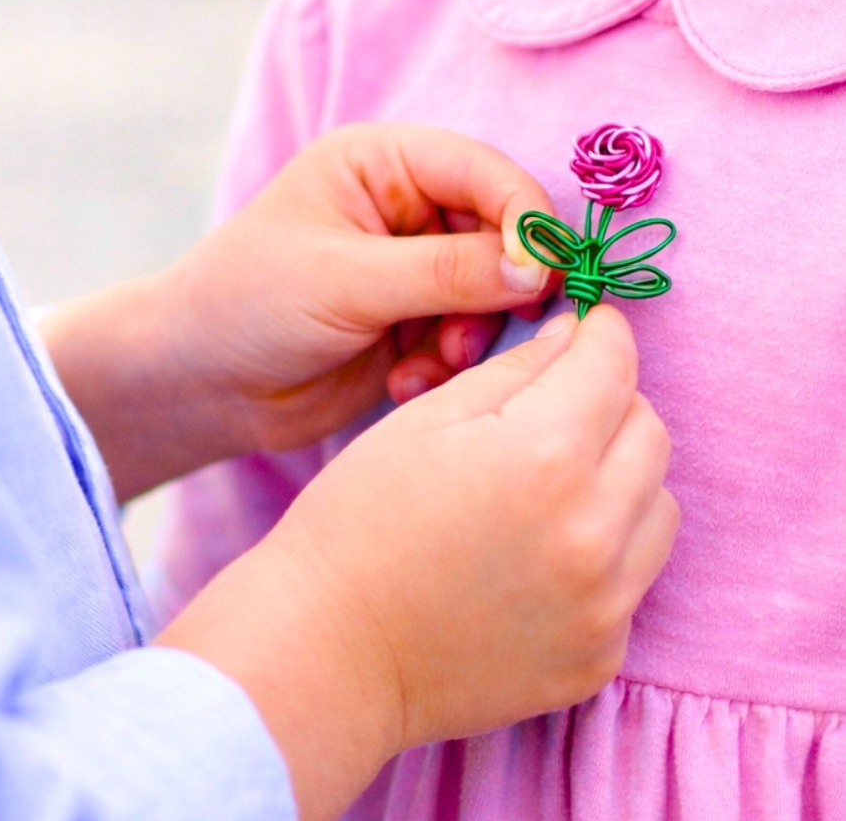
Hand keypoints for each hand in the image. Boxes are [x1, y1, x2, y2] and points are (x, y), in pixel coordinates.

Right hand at [159, 307, 678, 820]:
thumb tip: (577, 336)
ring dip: (620, 478)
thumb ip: (517, 369)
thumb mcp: (427, 418)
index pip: (615, 363)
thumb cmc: (358, 520)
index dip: (601, 334)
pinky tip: (539, 553)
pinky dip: (604, 551)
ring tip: (551, 485)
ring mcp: (603, 603)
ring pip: (658, 505)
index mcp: (544, 454)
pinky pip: (634, 577)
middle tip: (557, 408)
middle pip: (651, 430)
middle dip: (611, 403)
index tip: (587, 330)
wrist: (328, 649)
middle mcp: (591, 529)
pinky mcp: (599, 655)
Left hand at [164, 121, 556, 448]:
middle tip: (468, 338)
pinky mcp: (416, 322)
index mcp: (381, 163)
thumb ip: (445, 271)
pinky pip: (471, 337)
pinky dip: (449, 365)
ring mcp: (414, 266)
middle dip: (497, 289)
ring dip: (471, 336)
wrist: (200, 386)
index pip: (481, 171)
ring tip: (427, 365)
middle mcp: (406, 206)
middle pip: (500, 232)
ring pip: (494, 292)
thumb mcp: (345, 280)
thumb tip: (539, 267)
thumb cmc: (249, 303)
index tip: (543, 273)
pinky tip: (403, 384)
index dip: (522, 216)